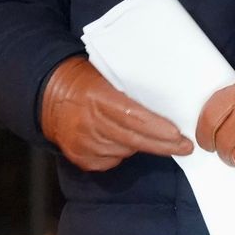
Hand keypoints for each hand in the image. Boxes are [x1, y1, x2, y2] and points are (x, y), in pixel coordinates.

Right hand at [40, 57, 194, 171]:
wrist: (48, 96)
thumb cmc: (84, 80)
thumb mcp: (105, 75)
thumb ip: (128, 90)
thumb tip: (163, 103)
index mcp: (96, 96)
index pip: (132, 116)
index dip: (157, 128)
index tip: (178, 134)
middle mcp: (88, 123)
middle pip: (133, 140)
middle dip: (163, 145)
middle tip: (185, 147)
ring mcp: (83, 143)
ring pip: (124, 151)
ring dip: (139, 145)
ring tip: (147, 135)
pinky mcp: (80, 157)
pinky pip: (111, 160)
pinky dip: (121, 152)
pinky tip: (120, 140)